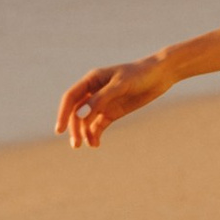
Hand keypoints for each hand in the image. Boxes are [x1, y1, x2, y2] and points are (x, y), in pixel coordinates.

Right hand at [54, 54, 173, 149]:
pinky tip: (96, 143)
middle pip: (76, 112)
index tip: (59, 130)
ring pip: (86, 121)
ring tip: (88, 145)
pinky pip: (98, 126)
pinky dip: (95, 135)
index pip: (71, 98)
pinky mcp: (112, 112)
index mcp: (91, 80)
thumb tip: (79, 116)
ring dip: (84, 133)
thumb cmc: (139, 75)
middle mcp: (93, 92)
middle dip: (75, 128)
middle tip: (76, 144)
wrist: (160, 75)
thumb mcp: (120, 86)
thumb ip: (100, 100)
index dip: (63, 113)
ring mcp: (103, 103)